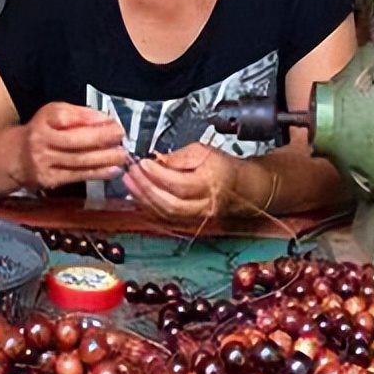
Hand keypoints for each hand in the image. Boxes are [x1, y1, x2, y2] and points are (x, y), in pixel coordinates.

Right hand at [16, 102, 127, 189]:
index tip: (110, 121)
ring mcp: (44, 163)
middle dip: (102, 138)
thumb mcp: (53, 115)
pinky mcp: (49, 180)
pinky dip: (97, 173)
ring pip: (78, 160)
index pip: (64, 116)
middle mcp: (41, 141)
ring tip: (122, 155)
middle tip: (121, 138)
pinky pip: (77, 176)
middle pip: (74, 140)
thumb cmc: (41, 132)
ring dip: (104, 158)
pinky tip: (112, 170)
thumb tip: (104, 119)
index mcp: (43, 121)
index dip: (89, 118)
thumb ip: (76, 115)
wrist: (15, 157)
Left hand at [123, 142, 241, 220]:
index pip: (180, 184)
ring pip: (166, 213)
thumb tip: (154, 160)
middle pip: (171, 204)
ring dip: (144, 198)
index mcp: (212, 183)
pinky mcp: (191, 222)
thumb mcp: (203, 152)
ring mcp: (198, 217)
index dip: (158, 174)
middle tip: (131, 174)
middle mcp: (205, 204)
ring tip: (130, 182)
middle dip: (146, 189)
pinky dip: (149, 206)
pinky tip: (138, 194)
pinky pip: (165, 217)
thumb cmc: (224, 168)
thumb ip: (178, 157)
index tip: (142, 163)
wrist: (244, 187)